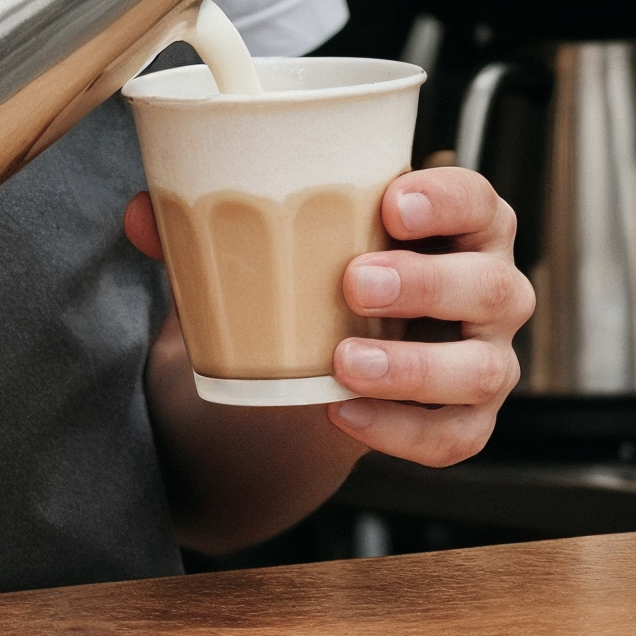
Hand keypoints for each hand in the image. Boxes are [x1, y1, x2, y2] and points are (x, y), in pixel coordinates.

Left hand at [122, 165, 530, 470]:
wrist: (326, 354)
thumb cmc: (326, 272)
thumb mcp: (283, 239)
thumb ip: (218, 221)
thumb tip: (144, 212)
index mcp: (458, 225)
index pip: (481, 200)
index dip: (449, 198)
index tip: (392, 199)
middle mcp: (488, 288)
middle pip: (491, 284)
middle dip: (428, 284)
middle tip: (355, 282)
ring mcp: (485, 358)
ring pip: (483, 368)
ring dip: (416, 366)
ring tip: (345, 362)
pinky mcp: (468, 419)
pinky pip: (455, 437)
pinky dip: (401, 432)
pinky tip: (346, 417)